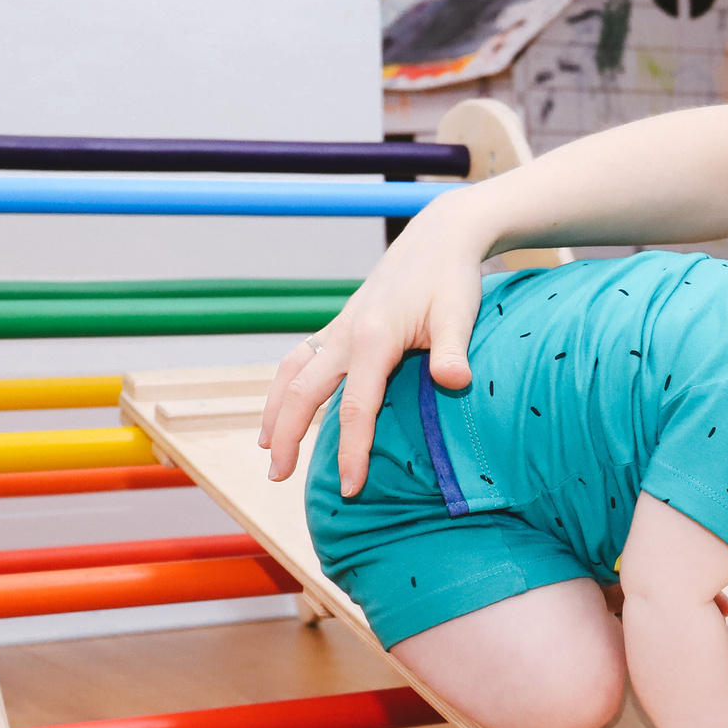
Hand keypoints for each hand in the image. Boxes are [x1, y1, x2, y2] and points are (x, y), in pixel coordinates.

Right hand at [257, 183, 499, 492]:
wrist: (438, 240)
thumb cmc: (452, 278)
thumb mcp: (460, 313)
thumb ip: (454, 350)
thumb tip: (454, 382)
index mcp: (374, 338)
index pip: (356, 406)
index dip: (351, 450)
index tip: (351, 487)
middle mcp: (346, 334)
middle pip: (304, 392)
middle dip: (289, 437)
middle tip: (279, 479)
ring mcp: (338, 329)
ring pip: (290, 374)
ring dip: (275, 412)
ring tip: (267, 451)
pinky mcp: (340, 326)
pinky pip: (299, 360)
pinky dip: (284, 387)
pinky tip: (283, 409)